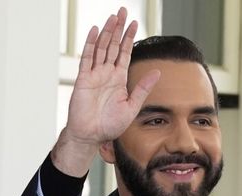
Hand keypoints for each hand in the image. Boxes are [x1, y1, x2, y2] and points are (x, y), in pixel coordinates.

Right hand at [51, 7, 159, 176]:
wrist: (91, 136)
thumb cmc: (109, 126)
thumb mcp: (132, 107)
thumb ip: (143, 88)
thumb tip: (158, 72)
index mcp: (119, 79)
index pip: (124, 53)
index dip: (129, 38)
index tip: (134, 23)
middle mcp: (106, 74)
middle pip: (113, 45)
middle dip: (118, 28)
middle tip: (122, 11)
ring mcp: (94, 75)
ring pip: (101, 48)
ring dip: (107, 32)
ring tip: (113, 17)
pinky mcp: (83, 80)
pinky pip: (87, 58)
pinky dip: (90, 44)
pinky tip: (94, 31)